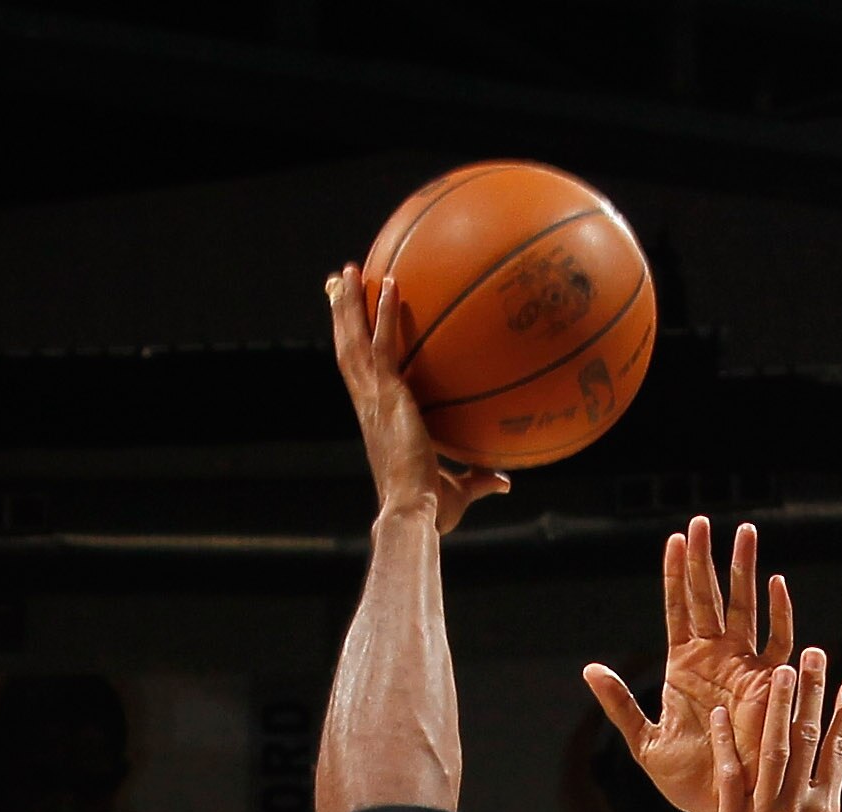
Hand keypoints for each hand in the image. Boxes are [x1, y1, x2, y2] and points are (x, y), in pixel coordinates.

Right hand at [327, 264, 509, 533]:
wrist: (413, 511)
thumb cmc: (430, 511)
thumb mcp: (458, 491)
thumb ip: (479, 479)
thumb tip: (503, 481)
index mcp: (377, 420)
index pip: (359, 377)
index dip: (351, 350)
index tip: (348, 328)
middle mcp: (368, 405)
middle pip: (347, 349)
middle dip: (341, 315)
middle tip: (337, 283)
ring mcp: (373, 398)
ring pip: (353, 340)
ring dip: (350, 303)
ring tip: (348, 271)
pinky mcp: (387, 394)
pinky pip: (383, 344)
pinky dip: (384, 313)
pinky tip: (391, 283)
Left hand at [582, 517, 795, 811]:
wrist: (725, 805)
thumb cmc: (687, 781)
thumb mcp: (645, 742)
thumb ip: (620, 704)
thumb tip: (590, 668)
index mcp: (684, 666)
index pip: (677, 609)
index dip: (676, 574)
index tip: (675, 539)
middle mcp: (715, 659)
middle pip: (709, 597)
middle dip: (706, 560)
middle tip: (703, 522)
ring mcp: (744, 667)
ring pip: (744, 609)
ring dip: (744, 572)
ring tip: (744, 534)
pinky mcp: (769, 685)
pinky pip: (777, 642)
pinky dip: (778, 614)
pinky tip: (774, 584)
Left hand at [711, 647, 841, 811]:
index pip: (839, 753)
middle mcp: (797, 808)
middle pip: (806, 738)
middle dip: (813, 693)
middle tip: (816, 655)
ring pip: (769, 749)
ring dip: (774, 707)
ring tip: (778, 669)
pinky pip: (727, 778)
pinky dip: (726, 745)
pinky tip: (722, 712)